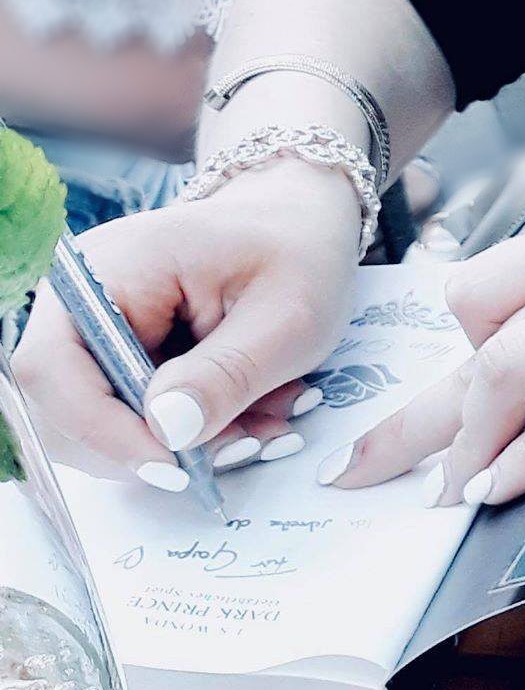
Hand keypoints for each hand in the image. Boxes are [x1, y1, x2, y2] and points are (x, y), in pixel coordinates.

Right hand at [15, 159, 362, 485]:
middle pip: (70, 410)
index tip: (171, 462)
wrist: (306, 227)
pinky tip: (254, 413)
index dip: (100, 429)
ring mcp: (100, 331)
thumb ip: (227, 372)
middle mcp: (86, 301)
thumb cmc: (300, 252)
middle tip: (243, 444)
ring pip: (109, 426)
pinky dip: (195, 429)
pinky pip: (138, 418)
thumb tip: (166, 430)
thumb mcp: (288, 314)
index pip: (54, 366)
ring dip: (187, 442)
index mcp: (112, 268)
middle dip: (157, 443)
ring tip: (265, 421)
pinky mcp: (122, 356)